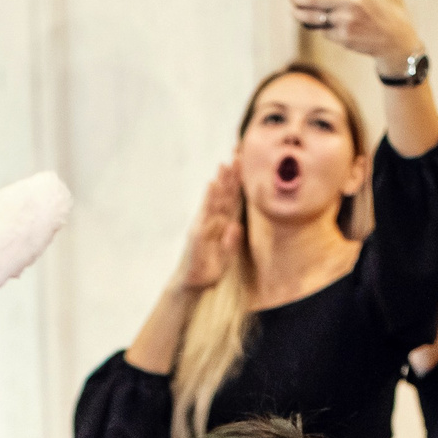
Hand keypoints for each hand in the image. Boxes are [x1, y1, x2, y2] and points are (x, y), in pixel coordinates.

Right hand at [174, 163, 243, 293]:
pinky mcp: (198, 232)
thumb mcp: (226, 260)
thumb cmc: (208, 271)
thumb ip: (231, 244)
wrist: (190, 284)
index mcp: (223, 225)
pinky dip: (210, 198)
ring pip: (215, 199)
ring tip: (226, 163)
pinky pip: (206, 212)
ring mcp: (204, 224)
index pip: (234, 199)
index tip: (247, 164)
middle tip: (239, 152)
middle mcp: (213, 220)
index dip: (241, 182)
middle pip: (225, 194)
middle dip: (232, 174)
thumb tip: (236, 227)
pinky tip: (213, 184)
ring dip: (222, 181)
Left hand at [286, 0, 423, 74]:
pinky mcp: (344, 38)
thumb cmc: (393, 8)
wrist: (398, 41)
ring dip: (300, 12)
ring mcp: (346, 21)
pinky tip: (315, 22)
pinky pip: (324, 30)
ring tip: (295, 8)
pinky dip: (319, 26)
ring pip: (313, 16)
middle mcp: (350, 2)